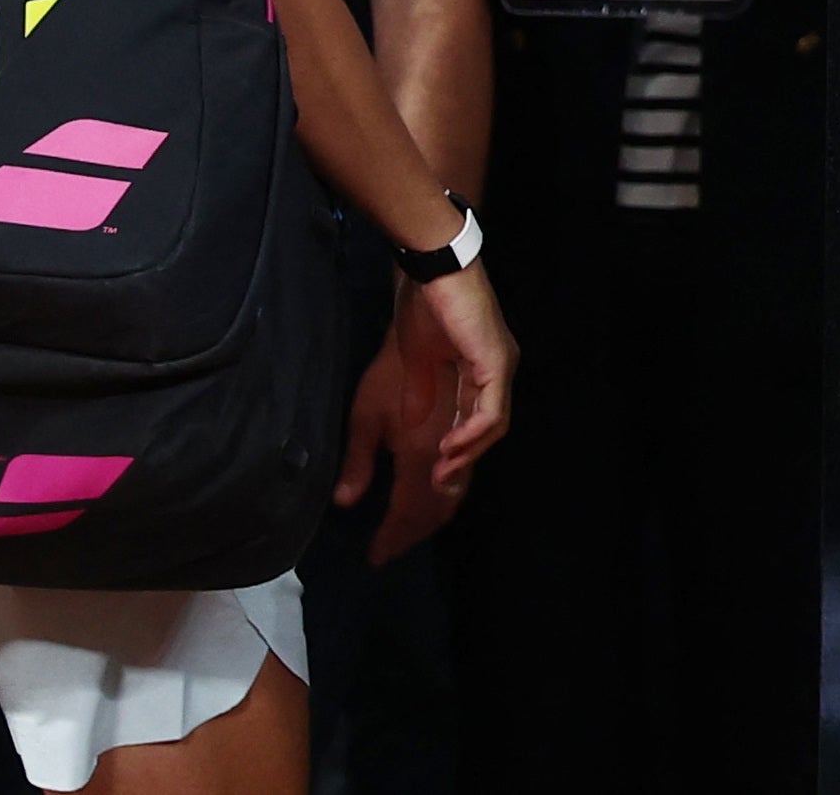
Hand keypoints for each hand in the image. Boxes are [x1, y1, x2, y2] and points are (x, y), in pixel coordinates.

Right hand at [332, 284, 473, 561]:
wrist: (424, 286)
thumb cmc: (405, 342)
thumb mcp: (371, 407)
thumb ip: (365, 454)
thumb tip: (344, 502)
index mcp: (448, 429)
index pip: (435, 489)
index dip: (409, 523)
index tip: (380, 552)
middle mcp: (472, 417)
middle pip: (458, 480)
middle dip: (428, 515)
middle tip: (397, 542)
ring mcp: (490, 392)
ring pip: (479, 450)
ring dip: (454, 477)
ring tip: (428, 494)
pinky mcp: (495, 368)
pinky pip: (492, 415)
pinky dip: (471, 439)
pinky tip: (447, 455)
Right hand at [400, 263, 514, 489]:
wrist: (432, 266)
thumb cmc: (424, 304)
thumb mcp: (415, 360)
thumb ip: (418, 393)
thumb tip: (412, 423)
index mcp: (481, 369)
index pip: (476, 422)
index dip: (457, 452)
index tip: (434, 476)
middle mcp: (498, 370)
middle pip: (488, 431)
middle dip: (463, 462)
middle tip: (439, 484)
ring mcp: (501, 366)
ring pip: (494, 426)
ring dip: (467, 454)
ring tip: (442, 473)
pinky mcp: (496, 362)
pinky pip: (491, 411)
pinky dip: (472, 433)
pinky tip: (450, 447)